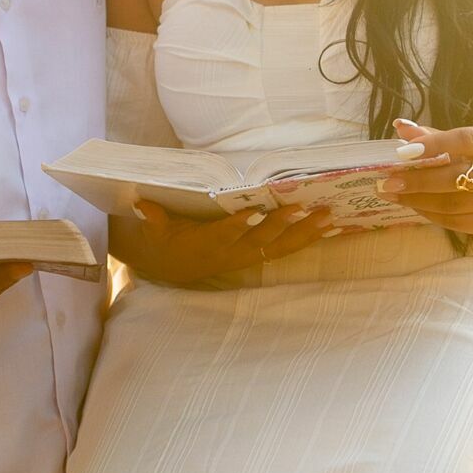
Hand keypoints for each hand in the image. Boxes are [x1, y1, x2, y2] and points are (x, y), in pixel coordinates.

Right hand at [113, 200, 333, 284]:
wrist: (175, 268)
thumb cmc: (168, 242)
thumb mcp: (156, 232)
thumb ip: (153, 220)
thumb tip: (141, 204)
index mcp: (207, 245)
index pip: (224, 235)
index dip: (238, 226)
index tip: (254, 212)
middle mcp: (232, 254)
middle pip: (261, 241)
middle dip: (283, 225)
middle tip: (304, 207)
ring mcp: (249, 257)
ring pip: (281, 247)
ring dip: (306, 233)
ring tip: (329, 217)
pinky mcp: (259, 256)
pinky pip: (287, 249)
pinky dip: (309, 238)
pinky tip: (331, 227)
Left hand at [379, 118, 472, 236]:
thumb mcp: (462, 143)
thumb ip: (431, 136)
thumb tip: (400, 127)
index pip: (462, 140)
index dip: (433, 144)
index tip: (402, 152)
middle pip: (453, 178)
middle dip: (417, 181)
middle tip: (388, 183)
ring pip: (450, 204)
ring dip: (417, 200)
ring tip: (393, 195)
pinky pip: (453, 221)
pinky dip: (429, 214)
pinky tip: (414, 206)